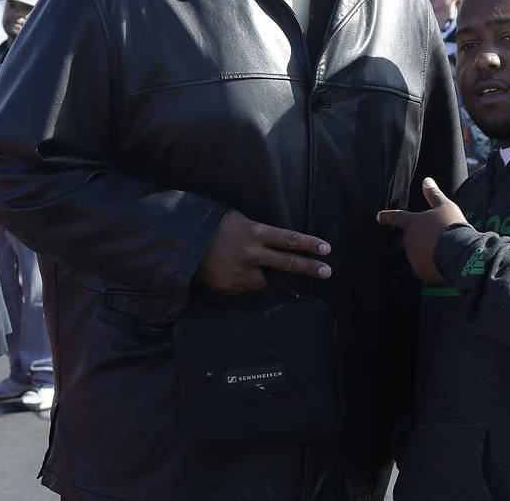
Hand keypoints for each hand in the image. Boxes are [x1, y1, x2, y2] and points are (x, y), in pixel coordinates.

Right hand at [195, 210, 331, 294]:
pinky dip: (238, 284)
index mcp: (254, 232)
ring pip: (262, 284)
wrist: (182, 241)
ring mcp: (240, 272)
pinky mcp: (227, 286)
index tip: (326, 249)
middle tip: (327, 272)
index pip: (288, 239)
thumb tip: (275, 246)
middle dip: (309, 267)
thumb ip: (258, 234)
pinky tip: (226, 273)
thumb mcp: (238, 221)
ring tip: (242, 267)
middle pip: (287, 263)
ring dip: (259, 279)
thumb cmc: (212, 226)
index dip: (309, 244)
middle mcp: (250, 253)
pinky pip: (241, 289)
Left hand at [377, 178, 465, 283]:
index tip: (378, 217)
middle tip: (438, 238)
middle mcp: (408, 240)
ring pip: (417, 253)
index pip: (396, 217)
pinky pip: (423, 268)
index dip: (387, 217)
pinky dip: (431, 266)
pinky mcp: (419, 271)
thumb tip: (426, 180)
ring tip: (444, 250)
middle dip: (420, 238)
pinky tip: (443, 263)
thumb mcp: (445, 206)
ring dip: (426, 252)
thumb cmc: (451, 226)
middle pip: (410, 238)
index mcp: (412, 223)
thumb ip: (433, 194)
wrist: (459, 253)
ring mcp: (412, 257)